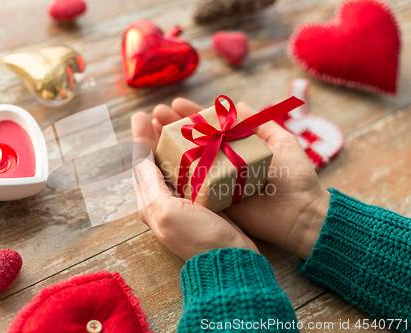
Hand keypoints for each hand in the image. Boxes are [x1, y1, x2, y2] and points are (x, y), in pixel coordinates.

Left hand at [131, 100, 257, 260]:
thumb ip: (151, 185)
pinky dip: (193, 156)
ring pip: (175, 165)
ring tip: (177, 123)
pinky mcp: (203, 202)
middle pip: (156, 162)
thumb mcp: (167, 212)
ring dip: (173, 144)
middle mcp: (164, 202)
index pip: (141, 164)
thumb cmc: (198, 238)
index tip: (141, 115)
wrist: (230, 261)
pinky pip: (194, 172)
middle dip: (154, 137)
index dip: (140, 138)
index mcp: (151, 203)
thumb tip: (139, 159)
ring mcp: (184, 202)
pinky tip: (200, 145)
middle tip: (158, 114)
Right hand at [148, 98, 329, 260]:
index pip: (210, 128)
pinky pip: (190, 187)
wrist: (302, 213)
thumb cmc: (297, 177)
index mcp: (237, 149)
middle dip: (173, 127)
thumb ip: (261, 123)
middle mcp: (223, 164)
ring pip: (187, 162)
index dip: (192, 116)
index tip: (175, 104)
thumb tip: (238, 103)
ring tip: (151, 130)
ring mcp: (216, 183)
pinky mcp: (213, 202)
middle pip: (192, 142)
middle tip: (156, 114)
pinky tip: (157, 160)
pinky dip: (173, 175)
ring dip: (168, 146)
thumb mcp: (282, 142)